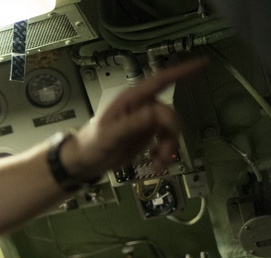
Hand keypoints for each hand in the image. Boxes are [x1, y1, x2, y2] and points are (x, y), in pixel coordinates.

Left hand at [67, 58, 206, 179]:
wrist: (85, 161)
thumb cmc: (91, 144)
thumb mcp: (109, 134)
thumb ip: (132, 124)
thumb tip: (154, 114)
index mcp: (131, 100)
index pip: (159, 81)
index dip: (182, 71)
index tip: (203, 63)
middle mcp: (142, 106)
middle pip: (168, 113)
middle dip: (170, 133)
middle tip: (163, 152)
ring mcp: (146, 120)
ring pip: (170, 128)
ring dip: (168, 146)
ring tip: (158, 162)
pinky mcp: (148, 134)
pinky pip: (165, 139)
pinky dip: (164, 152)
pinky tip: (156, 162)